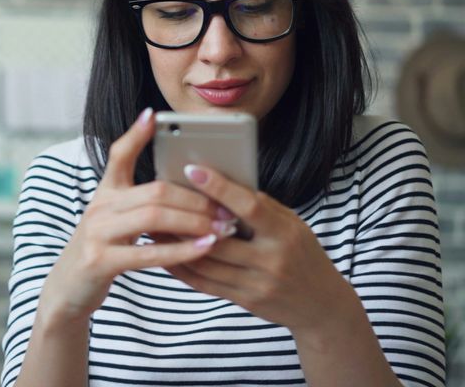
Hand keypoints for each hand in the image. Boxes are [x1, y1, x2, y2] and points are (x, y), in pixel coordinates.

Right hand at [36, 109, 226, 327]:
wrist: (67, 289)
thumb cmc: (101, 251)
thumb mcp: (113, 219)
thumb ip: (139, 202)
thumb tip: (183, 188)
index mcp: (104, 193)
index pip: (119, 155)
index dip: (136, 134)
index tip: (154, 115)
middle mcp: (99, 207)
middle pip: (154, 191)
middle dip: (196, 198)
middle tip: (227, 208)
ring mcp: (97, 233)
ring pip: (154, 217)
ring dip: (194, 222)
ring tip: (222, 228)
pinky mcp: (100, 261)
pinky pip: (148, 253)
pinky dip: (182, 250)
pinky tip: (205, 248)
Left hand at [163, 165, 359, 332]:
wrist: (320, 304)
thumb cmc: (302, 253)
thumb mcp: (292, 224)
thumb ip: (259, 207)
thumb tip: (219, 182)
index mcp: (285, 233)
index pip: (249, 207)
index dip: (220, 187)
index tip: (192, 169)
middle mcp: (272, 260)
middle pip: (218, 238)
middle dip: (184, 220)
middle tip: (156, 200)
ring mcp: (257, 284)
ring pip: (205, 262)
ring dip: (174, 244)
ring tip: (153, 225)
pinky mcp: (244, 300)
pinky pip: (203, 283)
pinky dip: (180, 267)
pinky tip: (164, 253)